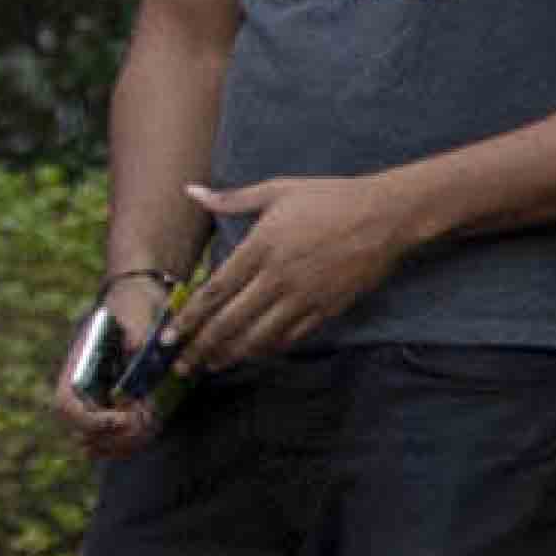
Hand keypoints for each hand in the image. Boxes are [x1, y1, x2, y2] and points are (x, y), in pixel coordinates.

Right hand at [54, 271, 167, 457]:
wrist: (143, 296)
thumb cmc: (135, 303)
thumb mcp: (136, 312)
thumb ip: (137, 333)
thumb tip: (137, 352)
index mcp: (78, 366)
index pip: (66, 405)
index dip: (89, 420)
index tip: (121, 419)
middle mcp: (83, 385)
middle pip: (80, 429)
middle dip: (109, 437)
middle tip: (139, 427)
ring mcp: (99, 395)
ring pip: (97, 436)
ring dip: (119, 444)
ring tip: (143, 433)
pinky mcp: (118, 400)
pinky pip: (116, 432)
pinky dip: (129, 440)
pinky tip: (146, 433)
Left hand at [168, 175, 432, 373]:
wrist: (386, 215)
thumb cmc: (331, 198)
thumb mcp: (278, 189)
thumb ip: (232, 198)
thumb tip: (191, 192)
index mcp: (260, 247)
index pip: (214, 292)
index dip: (188, 319)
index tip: (168, 338)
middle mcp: (277, 278)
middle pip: (230, 322)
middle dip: (202, 347)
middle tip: (182, 365)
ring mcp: (304, 297)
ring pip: (259, 336)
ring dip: (232, 354)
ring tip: (212, 365)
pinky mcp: (327, 308)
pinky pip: (292, 336)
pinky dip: (270, 349)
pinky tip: (255, 354)